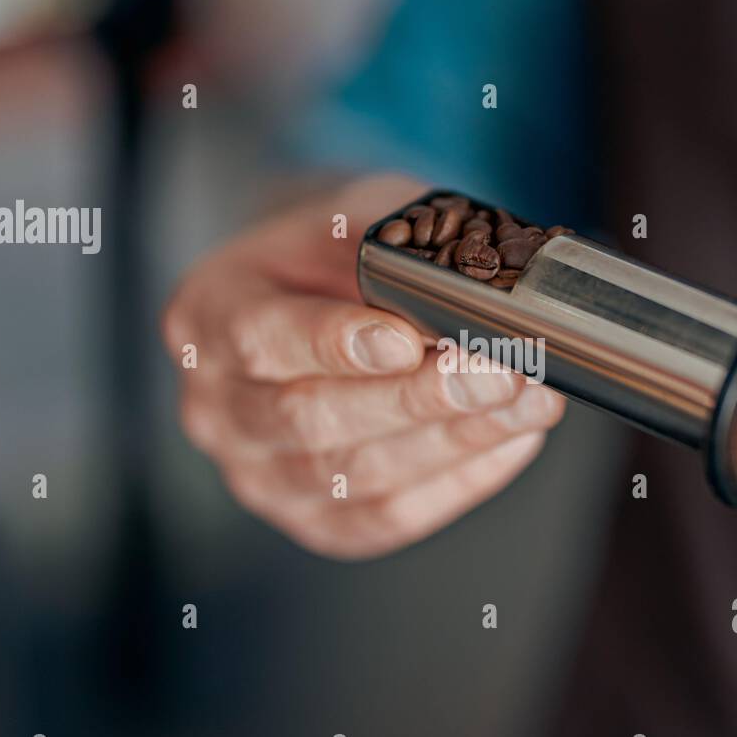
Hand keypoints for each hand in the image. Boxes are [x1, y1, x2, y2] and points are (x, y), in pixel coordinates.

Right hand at [161, 174, 564, 559]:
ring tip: (530, 401)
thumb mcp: (353, 215)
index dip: (336, 344)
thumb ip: (393, 248)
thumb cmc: (335, 255)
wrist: (318, 299)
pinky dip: (461, 482)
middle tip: (500, 371)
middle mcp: (217, 409)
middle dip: (418, 398)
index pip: (261, 338)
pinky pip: (389, 517)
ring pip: (359, 477)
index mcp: (206, 317)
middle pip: (313, 419)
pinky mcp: (316, 521)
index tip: (405, 339)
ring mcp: (261, 476)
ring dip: (456, 440)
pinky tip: (512, 438)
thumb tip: (471, 290)